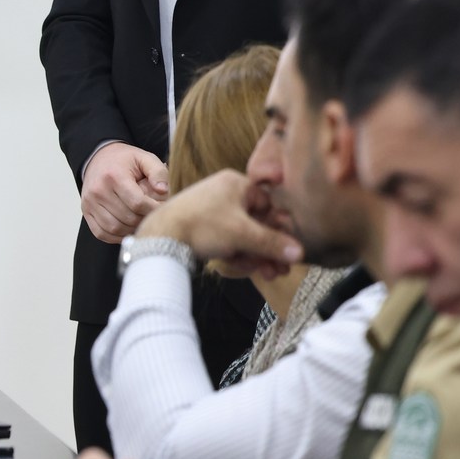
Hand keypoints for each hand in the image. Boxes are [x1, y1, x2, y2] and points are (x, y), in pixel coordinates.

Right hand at [81, 144, 168, 243]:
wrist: (98, 158)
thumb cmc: (124, 160)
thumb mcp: (144, 158)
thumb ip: (158, 172)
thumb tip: (164, 191)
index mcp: (114, 176)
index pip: (137, 203)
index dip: (153, 210)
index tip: (162, 209)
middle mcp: (98, 190)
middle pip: (127, 218)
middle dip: (144, 220)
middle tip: (153, 216)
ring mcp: (90, 202)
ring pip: (114, 228)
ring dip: (131, 230)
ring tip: (141, 222)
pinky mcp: (86, 212)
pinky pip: (102, 233)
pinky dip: (116, 236)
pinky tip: (127, 228)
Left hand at [134, 169, 302, 276]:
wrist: (160, 238)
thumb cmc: (201, 226)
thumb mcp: (242, 234)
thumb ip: (272, 243)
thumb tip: (299, 252)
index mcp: (235, 184)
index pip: (268, 205)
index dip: (280, 228)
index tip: (291, 250)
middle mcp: (225, 193)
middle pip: (257, 223)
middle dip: (270, 248)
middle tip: (282, 269)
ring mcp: (213, 211)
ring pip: (243, 235)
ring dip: (256, 254)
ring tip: (268, 274)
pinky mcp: (204, 228)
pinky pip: (228, 240)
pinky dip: (238, 254)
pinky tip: (245, 268)